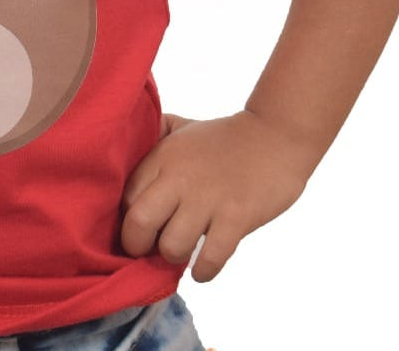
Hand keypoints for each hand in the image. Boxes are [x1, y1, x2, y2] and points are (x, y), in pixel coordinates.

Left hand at [121, 111, 318, 281]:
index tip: (134, 229)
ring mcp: (208, 199)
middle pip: (139, 223)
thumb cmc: (222, 137)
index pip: (125, 198)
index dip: (125, 221)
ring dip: (174, 258)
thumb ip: (151, 136)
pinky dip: (203, 272)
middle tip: (148, 249)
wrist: (273, 136)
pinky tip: (202, 269)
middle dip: (138, 246)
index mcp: (162, 157)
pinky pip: (211, 258)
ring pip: (173, 246)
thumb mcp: (180, 127)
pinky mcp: (236, 217)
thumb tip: (125, 150)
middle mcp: (179, 178)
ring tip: (182, 252)